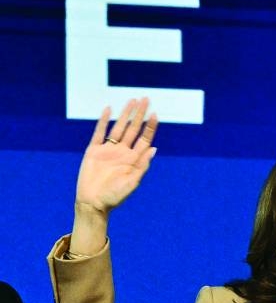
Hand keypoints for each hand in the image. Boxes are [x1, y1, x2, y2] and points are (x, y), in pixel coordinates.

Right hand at [76, 98, 158, 216]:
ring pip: (118, 128)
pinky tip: (108, 110)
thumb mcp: (132, 182)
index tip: (155, 114)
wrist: (93, 203)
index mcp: (134, 159)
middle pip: (133, 129)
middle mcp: (122, 152)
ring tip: (131, 101)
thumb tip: (154, 149)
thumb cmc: (114, 196)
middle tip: (146, 99)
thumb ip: (142, 165)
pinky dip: (103, 121)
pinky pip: (99, 133)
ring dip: (125, 114)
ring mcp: (108, 150)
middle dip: (139, 115)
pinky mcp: (94, 151)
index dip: (150, 127)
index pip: (144, 139)